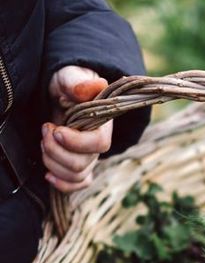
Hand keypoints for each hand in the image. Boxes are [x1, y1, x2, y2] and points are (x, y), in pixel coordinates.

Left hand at [43, 65, 112, 192]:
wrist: (62, 94)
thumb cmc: (68, 84)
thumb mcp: (69, 77)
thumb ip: (79, 82)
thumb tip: (97, 85)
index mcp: (103, 124)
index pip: (98, 144)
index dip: (76, 142)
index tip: (56, 130)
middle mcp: (98, 144)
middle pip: (82, 164)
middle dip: (55, 150)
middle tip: (45, 129)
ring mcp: (90, 157)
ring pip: (76, 175)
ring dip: (52, 162)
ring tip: (44, 142)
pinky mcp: (81, 167)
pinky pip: (78, 185)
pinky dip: (62, 183)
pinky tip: (48, 174)